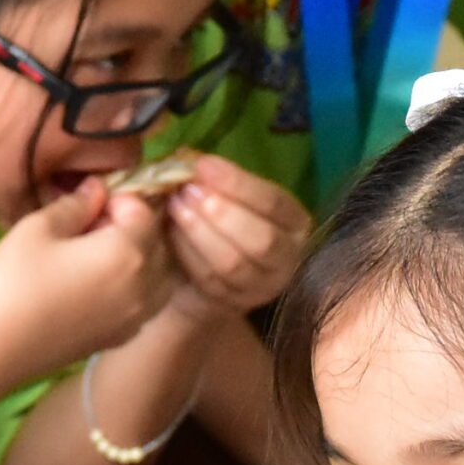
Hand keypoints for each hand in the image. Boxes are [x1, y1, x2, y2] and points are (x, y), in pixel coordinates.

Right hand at [0, 181, 177, 380]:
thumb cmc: (13, 281)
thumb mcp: (38, 228)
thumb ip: (76, 205)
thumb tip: (97, 190)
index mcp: (127, 253)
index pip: (144, 213)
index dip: (120, 201)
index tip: (91, 203)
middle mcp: (143, 287)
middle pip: (156, 245)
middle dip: (133, 229)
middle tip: (92, 226)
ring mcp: (135, 318)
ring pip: (157, 277)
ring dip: (138, 259)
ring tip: (98, 256)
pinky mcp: (121, 338)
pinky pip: (143, 304)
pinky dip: (133, 287)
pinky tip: (97, 286)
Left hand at [158, 155, 312, 318]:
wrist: (199, 271)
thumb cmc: (216, 221)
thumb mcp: (223, 195)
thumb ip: (216, 180)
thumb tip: (190, 160)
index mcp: (293, 221)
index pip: (273, 202)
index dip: (238, 184)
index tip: (202, 165)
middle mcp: (288, 257)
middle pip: (262, 240)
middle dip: (221, 213)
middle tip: (186, 191)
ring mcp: (263, 287)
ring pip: (234, 263)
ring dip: (200, 233)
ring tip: (174, 207)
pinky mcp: (235, 304)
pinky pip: (211, 281)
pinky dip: (188, 255)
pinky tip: (170, 234)